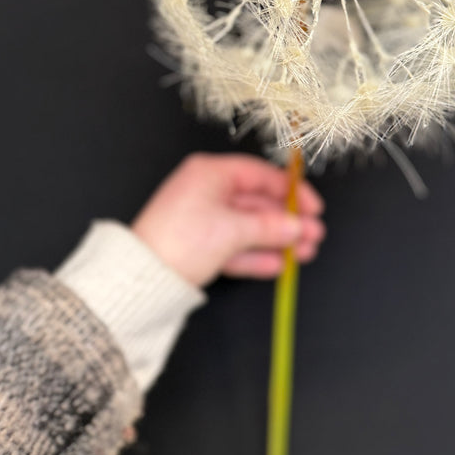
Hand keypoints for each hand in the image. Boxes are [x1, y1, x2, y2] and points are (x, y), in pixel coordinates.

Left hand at [131, 153, 325, 286]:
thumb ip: (269, 227)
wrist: (140, 280)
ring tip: (304, 253)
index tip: (313, 206)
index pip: (259, 174)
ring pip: (248, 227)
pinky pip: (235, 245)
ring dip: (277, 240)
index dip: (290, 190)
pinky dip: (256, 255)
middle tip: (314, 234)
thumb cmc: (180, 241)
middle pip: (256, 203)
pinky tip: (278, 265)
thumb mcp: (232, 230)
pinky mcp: (199, 244)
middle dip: (287, 221)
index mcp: (210, 173)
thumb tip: (296, 226)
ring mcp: (202, 219)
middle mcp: (206, 191)